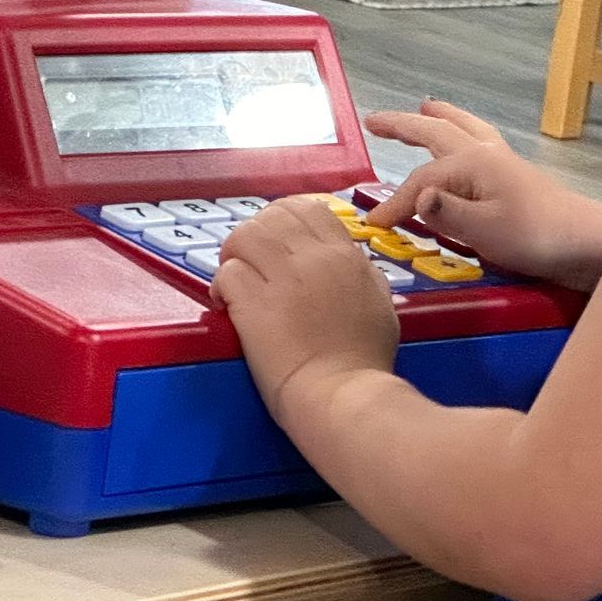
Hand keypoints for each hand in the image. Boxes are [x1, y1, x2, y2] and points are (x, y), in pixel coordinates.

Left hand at [213, 196, 400, 418]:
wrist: (342, 392)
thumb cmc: (364, 358)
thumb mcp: (381, 302)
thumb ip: (363, 274)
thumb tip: (349, 262)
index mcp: (345, 255)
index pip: (309, 208)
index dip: (284, 217)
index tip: (276, 238)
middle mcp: (313, 258)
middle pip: (273, 215)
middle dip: (257, 232)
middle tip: (251, 260)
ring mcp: (282, 280)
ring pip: (245, 235)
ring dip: (234, 253)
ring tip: (235, 278)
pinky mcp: (252, 305)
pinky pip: (226, 273)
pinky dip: (220, 286)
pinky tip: (224, 304)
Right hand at [364, 101, 601, 291]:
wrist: (585, 242)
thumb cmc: (536, 236)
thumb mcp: (485, 231)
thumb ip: (447, 214)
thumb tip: (418, 196)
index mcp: (474, 163)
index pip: (422, 181)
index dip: (396, 203)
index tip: (375, 226)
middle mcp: (486, 153)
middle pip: (438, 132)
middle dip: (404, 125)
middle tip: (373, 120)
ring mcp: (503, 160)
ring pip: (463, 128)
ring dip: (439, 118)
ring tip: (423, 107)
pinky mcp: (514, 174)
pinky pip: (479, 140)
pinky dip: (462, 131)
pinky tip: (464, 139)